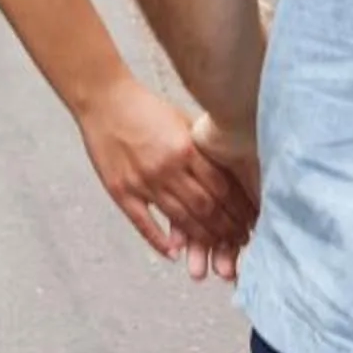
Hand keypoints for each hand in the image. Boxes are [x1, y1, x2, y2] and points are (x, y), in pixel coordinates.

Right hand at [76, 78, 256, 266]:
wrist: (102, 100)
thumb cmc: (143, 106)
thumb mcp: (180, 119)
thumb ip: (200, 145)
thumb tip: (226, 166)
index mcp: (185, 148)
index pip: (221, 187)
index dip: (238, 208)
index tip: (249, 219)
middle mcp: (167, 168)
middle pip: (205, 208)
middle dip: (227, 228)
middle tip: (240, 240)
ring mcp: (143, 182)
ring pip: (180, 219)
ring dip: (203, 238)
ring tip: (219, 249)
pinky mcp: (121, 191)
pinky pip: (143, 223)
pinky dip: (159, 241)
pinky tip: (174, 253)